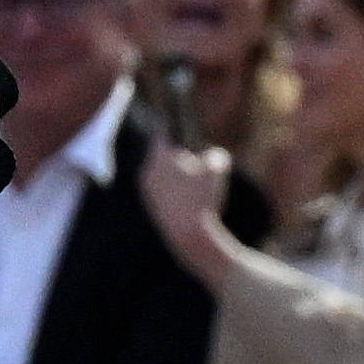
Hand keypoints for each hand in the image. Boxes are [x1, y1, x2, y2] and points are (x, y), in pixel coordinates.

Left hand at [138, 143, 240, 293]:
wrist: (189, 234)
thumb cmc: (203, 198)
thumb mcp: (217, 170)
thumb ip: (215, 155)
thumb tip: (212, 154)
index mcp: (159, 156)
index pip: (162, 134)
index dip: (175, 130)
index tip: (184, 128)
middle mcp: (147, 171)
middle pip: (160, 155)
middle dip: (175, 154)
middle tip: (191, 152)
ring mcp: (146, 191)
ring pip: (160, 175)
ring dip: (173, 173)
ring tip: (191, 174)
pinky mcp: (151, 208)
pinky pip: (161, 192)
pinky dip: (172, 191)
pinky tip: (187, 195)